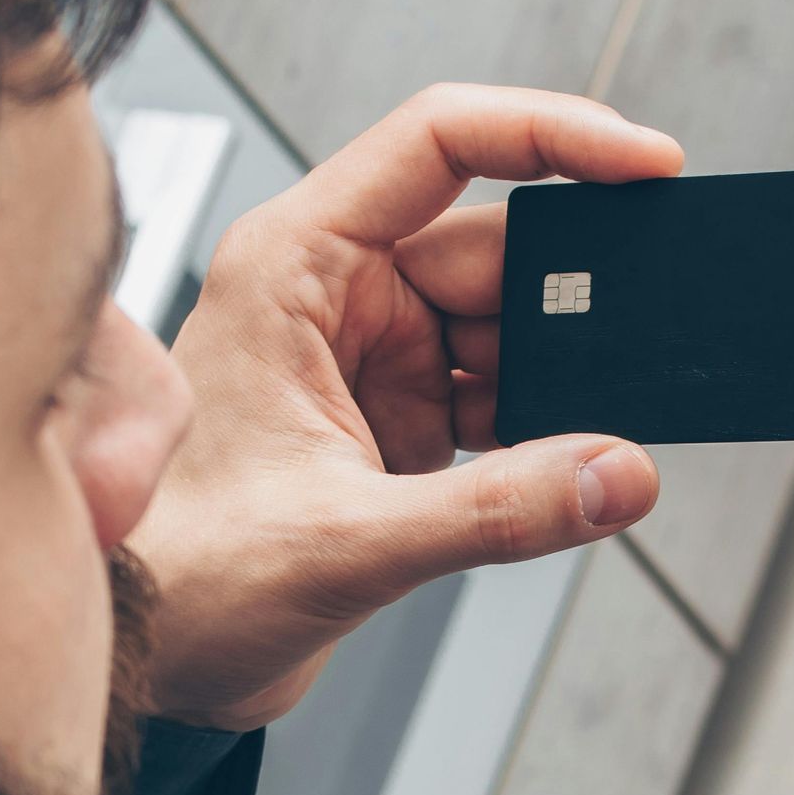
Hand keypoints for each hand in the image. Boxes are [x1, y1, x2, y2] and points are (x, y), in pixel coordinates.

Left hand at [131, 83, 683, 730]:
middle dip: (574, 299)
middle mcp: (334, 295)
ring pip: (508, 331)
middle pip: (495, 248)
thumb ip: (498, 510)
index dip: (555, 135)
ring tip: (591, 436)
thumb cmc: (181, 576)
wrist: (145, 659)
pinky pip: (500, 401)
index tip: (648, 165)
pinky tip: (569, 469)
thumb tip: (622, 474)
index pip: (441, 143)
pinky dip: (545, 433)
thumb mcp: (348, 541)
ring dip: (561, 381)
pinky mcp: (395, 423)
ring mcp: (370, 359)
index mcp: (295, 264)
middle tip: (641, 346)